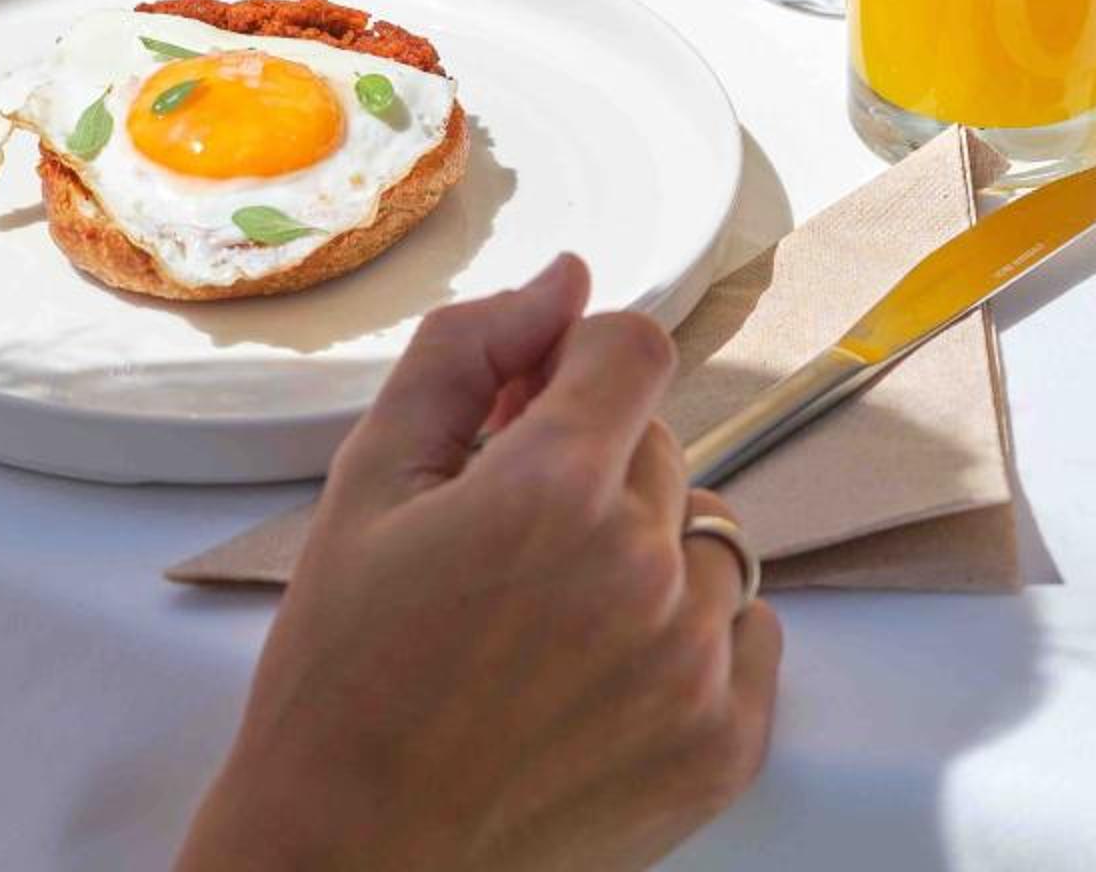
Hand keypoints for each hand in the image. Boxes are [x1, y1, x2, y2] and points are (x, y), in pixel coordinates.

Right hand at [181, 256, 778, 870]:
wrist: (352, 864)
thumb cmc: (341, 679)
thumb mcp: (366, 487)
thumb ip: (466, 355)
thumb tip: (564, 281)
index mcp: (552, 488)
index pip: (634, 349)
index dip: (577, 369)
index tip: (533, 416)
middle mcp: (644, 568)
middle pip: (664, 444)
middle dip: (596, 467)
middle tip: (507, 544)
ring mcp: (696, 662)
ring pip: (710, 537)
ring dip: (649, 553)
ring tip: (551, 623)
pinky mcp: (725, 744)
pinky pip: (754, 633)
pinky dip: (695, 637)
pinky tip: (603, 675)